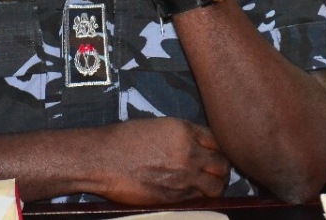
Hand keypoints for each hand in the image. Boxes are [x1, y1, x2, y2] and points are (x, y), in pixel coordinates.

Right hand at [97, 118, 229, 203]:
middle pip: (222, 165)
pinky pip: (198, 198)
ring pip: (216, 186)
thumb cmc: (124, 139)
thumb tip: (197, 145)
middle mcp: (188, 154)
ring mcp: (183, 178)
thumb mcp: (157, 126)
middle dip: (222, 168)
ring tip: (209, 184)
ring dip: (216, 185)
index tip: (214, 152)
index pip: (216, 141)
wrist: (103, 159)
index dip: (218, 147)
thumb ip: (181, 135)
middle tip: (216, 170)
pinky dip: (200, 196)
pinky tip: (192, 192)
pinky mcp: (175, 197)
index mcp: (184, 131)